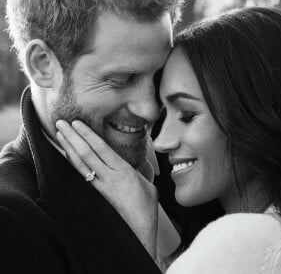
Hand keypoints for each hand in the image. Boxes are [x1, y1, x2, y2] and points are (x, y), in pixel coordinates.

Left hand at [55, 120, 158, 257]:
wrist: (139, 231)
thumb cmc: (146, 207)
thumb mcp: (147, 183)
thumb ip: (138, 170)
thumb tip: (133, 162)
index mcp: (123, 171)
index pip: (101, 148)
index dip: (87, 134)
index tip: (77, 123)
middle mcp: (109, 177)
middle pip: (86, 153)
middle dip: (72, 137)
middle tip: (61, 123)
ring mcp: (101, 186)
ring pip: (80, 164)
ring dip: (68, 148)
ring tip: (59, 134)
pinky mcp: (97, 194)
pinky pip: (82, 175)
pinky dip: (72, 163)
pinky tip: (66, 155)